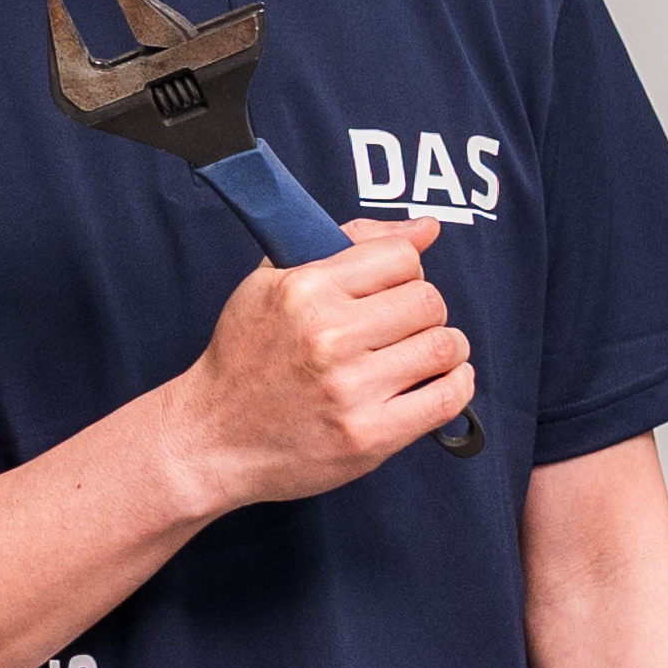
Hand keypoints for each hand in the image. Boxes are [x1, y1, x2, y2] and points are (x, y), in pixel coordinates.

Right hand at [165, 219, 470, 510]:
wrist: (211, 438)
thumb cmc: (245, 357)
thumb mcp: (274, 282)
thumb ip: (351, 244)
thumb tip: (427, 228)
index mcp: (305, 289)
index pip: (402, 257)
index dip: (406, 271)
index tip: (394, 290)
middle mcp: (329, 336)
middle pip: (429, 300)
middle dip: (426, 310)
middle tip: (407, 327)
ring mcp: (350, 389)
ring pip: (444, 346)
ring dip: (446, 348)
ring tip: (425, 354)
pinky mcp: (368, 436)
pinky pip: (447, 398)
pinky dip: (456, 385)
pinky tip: (438, 382)